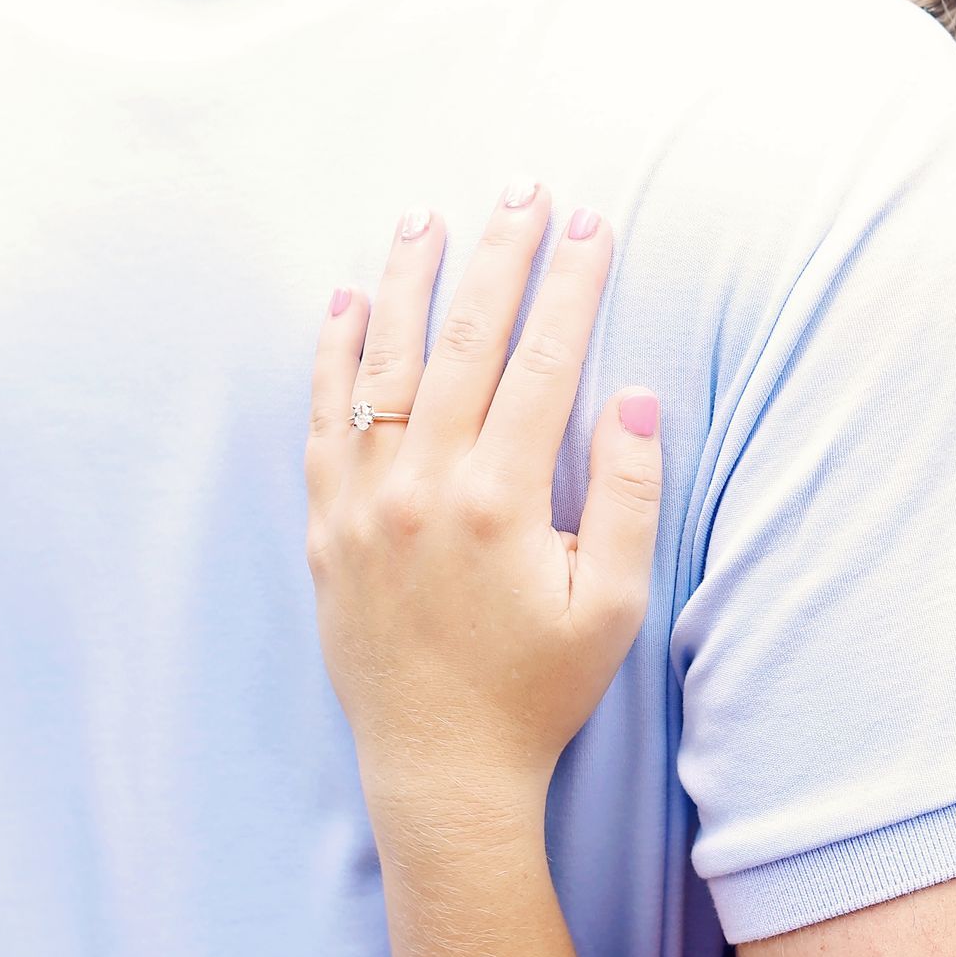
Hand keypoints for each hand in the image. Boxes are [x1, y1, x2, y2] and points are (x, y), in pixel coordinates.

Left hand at [305, 187, 662, 827]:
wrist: (441, 768)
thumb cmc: (538, 689)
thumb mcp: (613, 606)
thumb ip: (626, 497)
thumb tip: (632, 395)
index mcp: (502, 501)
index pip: (544, 362)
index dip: (573, 285)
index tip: (593, 223)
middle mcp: (424, 487)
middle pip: (463, 341)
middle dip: (498, 257)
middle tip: (521, 188)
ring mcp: (364, 502)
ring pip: (383, 363)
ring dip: (407, 281)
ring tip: (426, 216)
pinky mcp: (326, 525)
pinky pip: (323, 418)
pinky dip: (332, 355)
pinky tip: (345, 301)